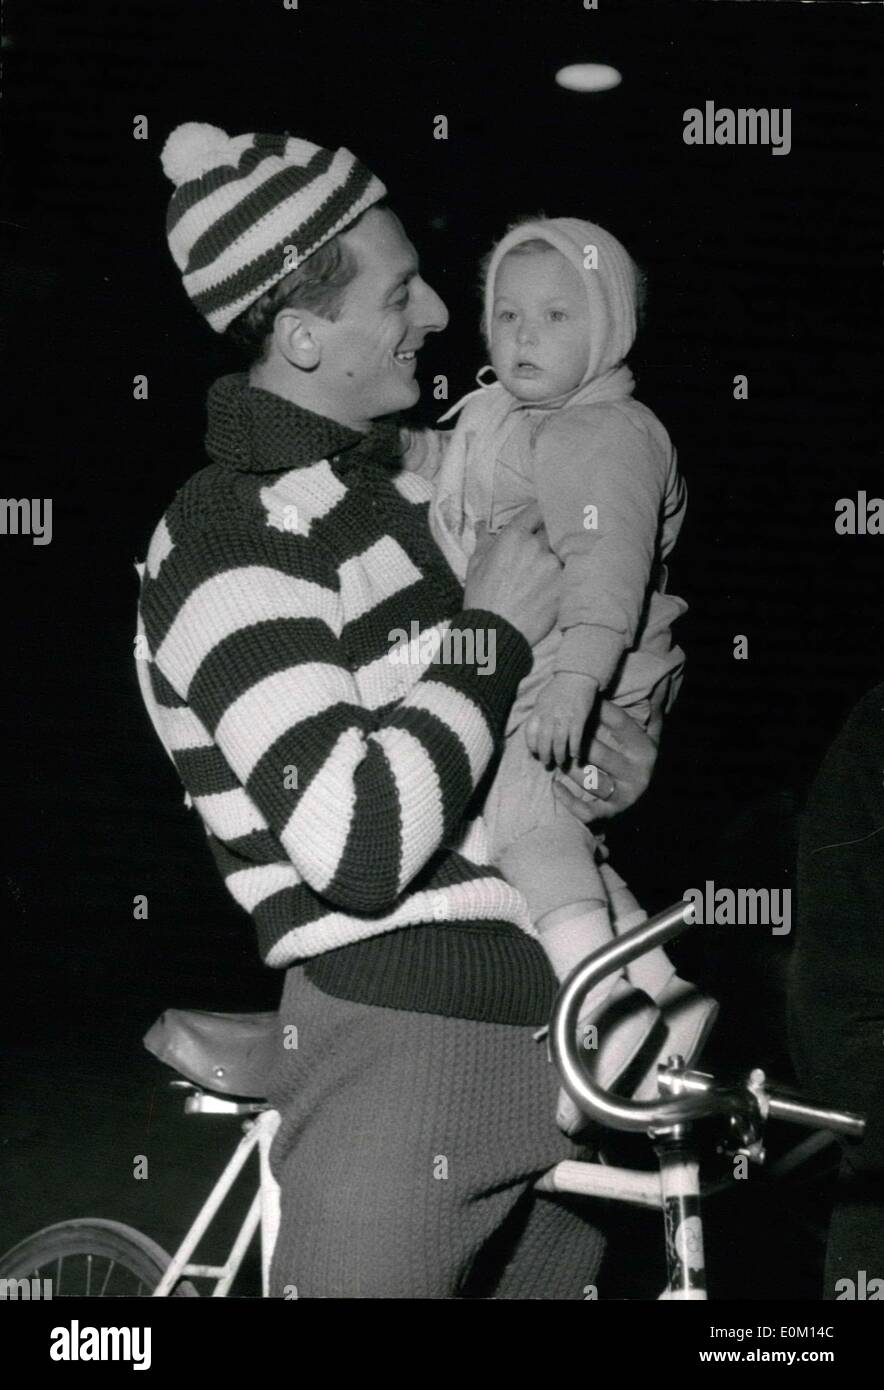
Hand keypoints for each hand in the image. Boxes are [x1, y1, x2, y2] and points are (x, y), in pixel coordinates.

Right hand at [463, 502, 559, 648]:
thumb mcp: (476, 565)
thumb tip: (482, 525)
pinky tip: (559, 581)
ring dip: (559, 556)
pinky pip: (570, 572)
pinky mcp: (565, 586)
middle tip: (549, 542)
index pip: (537, 510)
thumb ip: (483, 541)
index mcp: (514, 537)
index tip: (542, 518)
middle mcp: (537, 546)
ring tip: (552, 567)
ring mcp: (555, 566)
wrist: (496, 632)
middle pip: (555, 528)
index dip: (541, 513)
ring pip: (564, 551)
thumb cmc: (482, 598)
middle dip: (552, 533)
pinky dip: (566, 574)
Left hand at [525, 672, 598, 766]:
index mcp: (539, 710)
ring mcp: (564, 717)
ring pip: (559, 743)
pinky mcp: (578, 718)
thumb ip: (539, 713)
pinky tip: (576, 755)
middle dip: (545, 756)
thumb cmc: (559, 687)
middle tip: (547, 763)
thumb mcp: (543, 698)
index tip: (535, 753)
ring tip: (561, 762)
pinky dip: (575, 748)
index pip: (530, 733)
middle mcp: (549, 715)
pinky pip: (575, 738)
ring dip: (559, 755)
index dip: (531, 746)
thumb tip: (535, 727)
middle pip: (544, 742)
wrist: (577, 675)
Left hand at [551, 700, 659, 823]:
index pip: (618, 723)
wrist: (655, 803)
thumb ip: (652, 712)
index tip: (579, 701)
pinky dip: (568, 800)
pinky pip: (586, 809)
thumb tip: (660, 684)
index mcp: (645, 749)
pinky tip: (555, 786)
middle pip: (598, 752)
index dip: (598, 709)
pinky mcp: (611, 813)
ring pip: (589, 779)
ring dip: (568, 768)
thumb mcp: (653, 737)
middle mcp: (637, 772)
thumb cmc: (641, 761)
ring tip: (554, 757)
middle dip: (574, 741)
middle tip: (556, 732)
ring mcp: (624, 795)